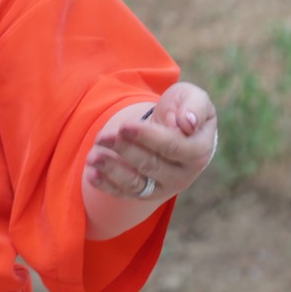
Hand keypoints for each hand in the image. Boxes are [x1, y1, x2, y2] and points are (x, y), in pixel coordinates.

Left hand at [84, 82, 218, 202]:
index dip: (148, 137)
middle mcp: (183, 174)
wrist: (173, 127)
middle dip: (124, 150)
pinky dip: (107, 186)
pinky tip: (91, 174)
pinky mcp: (145, 193)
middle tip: (102, 136)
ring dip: (112, 171)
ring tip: (92, 157)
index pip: (172, 147)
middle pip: (151, 166)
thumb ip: (194, 106)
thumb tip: (188, 123)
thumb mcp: (192, 97)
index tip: (125, 125)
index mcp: (198, 151)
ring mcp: (163, 187)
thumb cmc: (181, 109)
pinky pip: (125, 193)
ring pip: (137, 184)